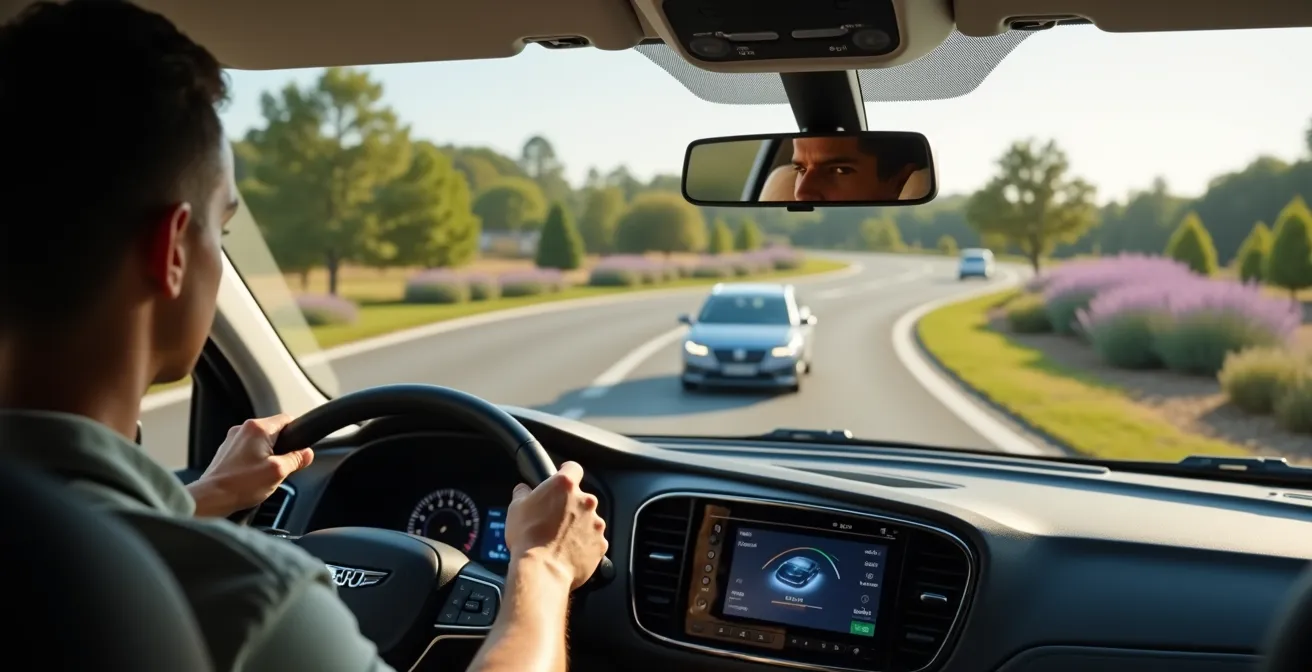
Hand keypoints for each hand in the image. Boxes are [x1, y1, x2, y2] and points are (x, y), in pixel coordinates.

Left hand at [187, 414, 313, 517]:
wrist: (210, 498)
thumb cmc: (240, 485)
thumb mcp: (278, 472)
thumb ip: (296, 459)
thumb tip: (307, 453)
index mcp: (258, 428)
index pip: (287, 419)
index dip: (297, 434)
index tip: (298, 450)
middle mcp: (243, 429)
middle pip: (274, 432)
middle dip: (281, 449)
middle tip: (280, 468)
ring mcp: (232, 440)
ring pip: (261, 443)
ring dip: (266, 457)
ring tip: (262, 475)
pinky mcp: (226, 451)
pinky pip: (248, 452)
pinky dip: (253, 462)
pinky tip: (251, 478)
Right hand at [504, 461, 607, 590]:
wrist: (542, 570)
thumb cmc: (528, 538)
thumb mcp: (515, 508)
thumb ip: (523, 492)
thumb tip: (524, 489)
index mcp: (565, 486)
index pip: (573, 468)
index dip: (566, 473)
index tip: (562, 479)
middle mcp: (585, 501)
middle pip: (581, 497)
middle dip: (570, 506)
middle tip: (554, 519)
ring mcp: (596, 523)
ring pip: (589, 520)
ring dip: (578, 526)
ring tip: (560, 540)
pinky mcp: (601, 543)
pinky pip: (594, 540)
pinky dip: (584, 544)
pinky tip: (569, 552)